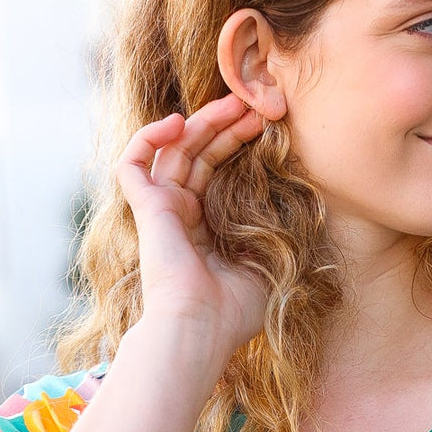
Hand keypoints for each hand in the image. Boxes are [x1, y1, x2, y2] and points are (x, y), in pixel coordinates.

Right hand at [116, 95, 269, 361]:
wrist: (202, 327)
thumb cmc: (235, 310)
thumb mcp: (267, 266)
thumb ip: (273, 234)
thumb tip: (297, 207)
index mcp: (206, 229)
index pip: (217, 172)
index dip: (237, 144)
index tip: (267, 125)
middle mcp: (181, 216)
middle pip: (199, 154)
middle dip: (226, 126)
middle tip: (256, 105)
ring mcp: (161, 210)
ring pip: (174, 150)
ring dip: (202, 122)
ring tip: (234, 103)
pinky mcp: (145, 209)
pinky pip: (133, 162)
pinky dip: (149, 137)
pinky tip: (178, 122)